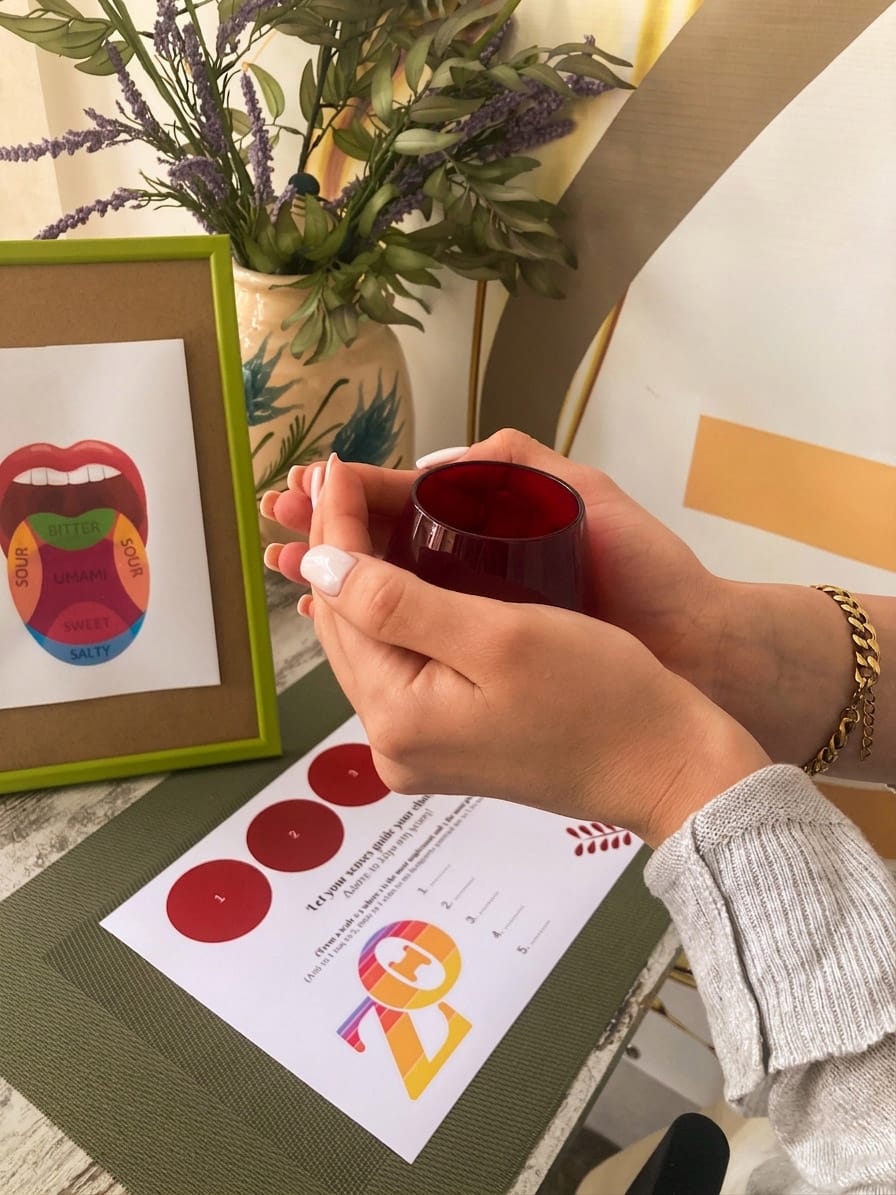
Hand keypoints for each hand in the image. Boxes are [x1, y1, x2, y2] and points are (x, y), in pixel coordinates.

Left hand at [297, 457, 769, 845]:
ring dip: (363, 581)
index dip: (334, 526)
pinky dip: (396, 616)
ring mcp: (417, 752)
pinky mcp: (445, 748)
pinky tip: (401, 576)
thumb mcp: (500, 634)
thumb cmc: (601, 695)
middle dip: (340, 550)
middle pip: (344, 629)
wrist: (665, 766)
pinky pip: (401, 667)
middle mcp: (393, 745)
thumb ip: (397, 601)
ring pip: (370, 647)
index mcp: (398, 718)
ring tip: (363, 513)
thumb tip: (318, 564)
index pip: (338, 603)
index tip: (335, 464)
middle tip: (341, 479)